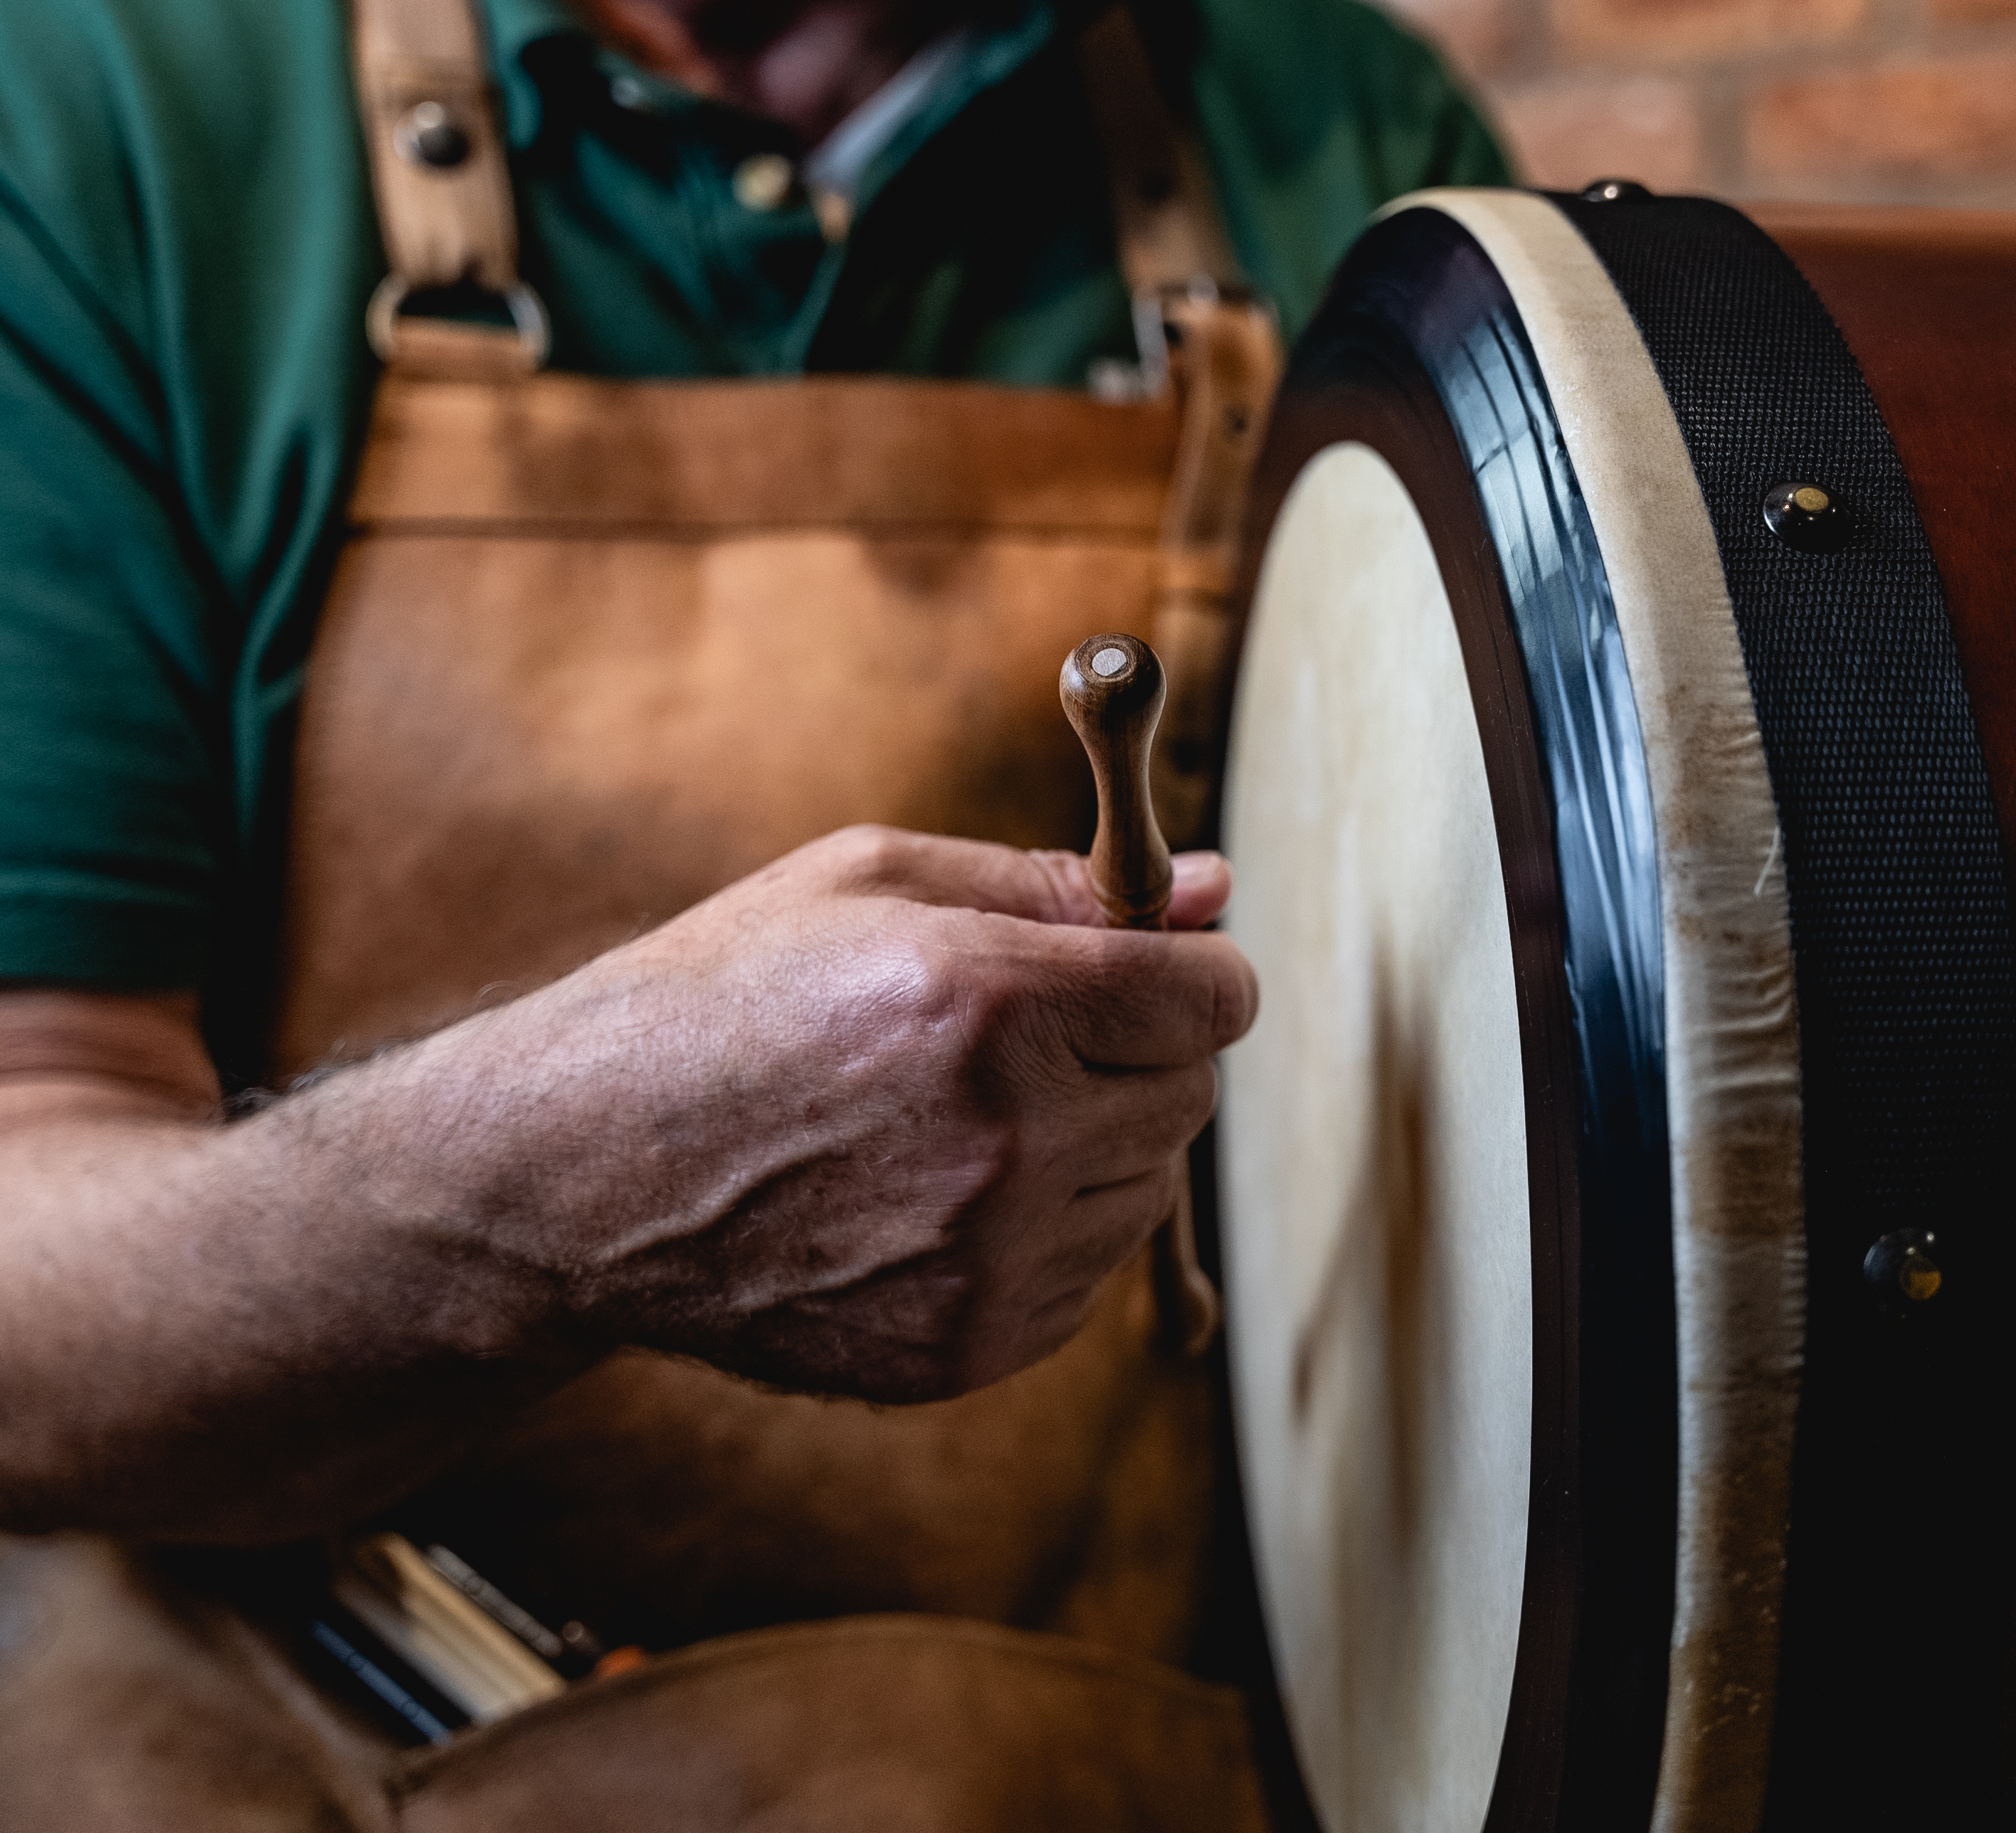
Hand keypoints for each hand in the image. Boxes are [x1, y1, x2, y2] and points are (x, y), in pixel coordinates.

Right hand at [365, 825, 1255, 1403]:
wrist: (582, 1174)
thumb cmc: (724, 997)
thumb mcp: (873, 882)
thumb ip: (1060, 883)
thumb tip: (1218, 888)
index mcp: (997, 1002)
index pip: (1214, 999)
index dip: (1194, 974)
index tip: (1157, 971)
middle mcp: (1013, 1139)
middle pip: (1191, 1096)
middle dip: (1138, 1056)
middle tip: (1035, 1040)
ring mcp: (992, 1259)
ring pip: (1146, 1190)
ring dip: (1094, 1148)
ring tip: (962, 1117)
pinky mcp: (968, 1348)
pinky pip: (1084, 1276)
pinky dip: (1044, 1233)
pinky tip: (935, 1193)